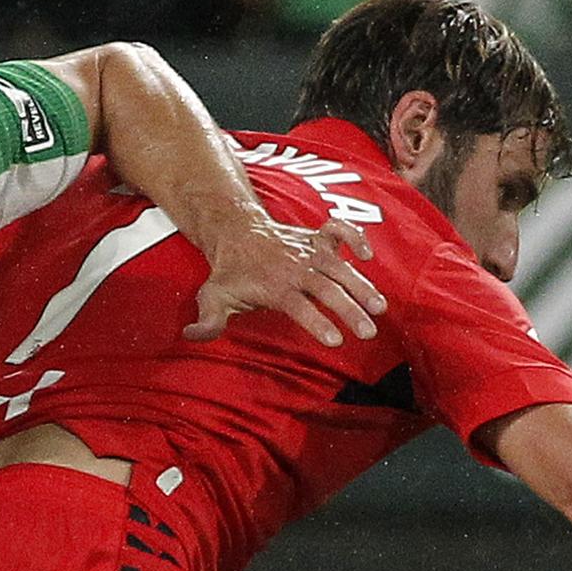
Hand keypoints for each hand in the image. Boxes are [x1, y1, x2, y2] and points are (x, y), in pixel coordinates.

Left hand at [186, 215, 385, 348]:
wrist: (236, 230)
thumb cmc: (229, 272)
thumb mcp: (213, 297)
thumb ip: (207, 321)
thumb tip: (191, 337)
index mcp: (275, 285)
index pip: (300, 306)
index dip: (316, 323)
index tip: (334, 341)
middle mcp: (296, 267)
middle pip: (327, 289)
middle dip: (349, 310)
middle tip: (367, 332)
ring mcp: (309, 250)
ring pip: (340, 267)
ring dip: (362, 285)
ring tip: (381, 307)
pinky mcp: (317, 237)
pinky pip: (339, 231)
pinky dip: (354, 237)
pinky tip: (367, 255)